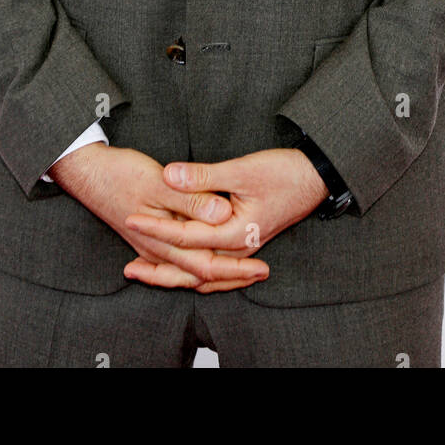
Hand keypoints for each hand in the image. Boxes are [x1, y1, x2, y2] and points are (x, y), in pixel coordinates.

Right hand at [48, 143, 270, 289]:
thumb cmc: (119, 174)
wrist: (85, 172)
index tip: (262, 268)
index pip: (207, 266)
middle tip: (261, 273)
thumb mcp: (158, 182)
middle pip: (200, 274)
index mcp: (164, 239)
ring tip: (240, 271)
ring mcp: (149, 246)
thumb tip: (223, 214)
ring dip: (214, 273)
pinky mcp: (144, 237)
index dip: (237, 269)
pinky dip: (192, 266)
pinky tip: (200, 261)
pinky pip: (174, 261)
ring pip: (187, 270)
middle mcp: (157, 250)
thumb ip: (191, 200)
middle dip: (232, 277)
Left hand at [123, 149, 329, 293]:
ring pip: (203, 273)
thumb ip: (204, 177)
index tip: (132, 220)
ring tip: (146, 273)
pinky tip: (180, 267)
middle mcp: (238, 249)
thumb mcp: (242, 170)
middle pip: (191, 269)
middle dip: (158, 270)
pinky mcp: (245, 242)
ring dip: (174, 275)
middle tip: (127, 267)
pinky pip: (214, 267)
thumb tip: (169, 176)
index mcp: (235, 233)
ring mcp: (243, 249)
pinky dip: (194, 271)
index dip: (156, 229)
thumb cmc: (285, 173)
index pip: (186, 237)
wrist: (317, 178)